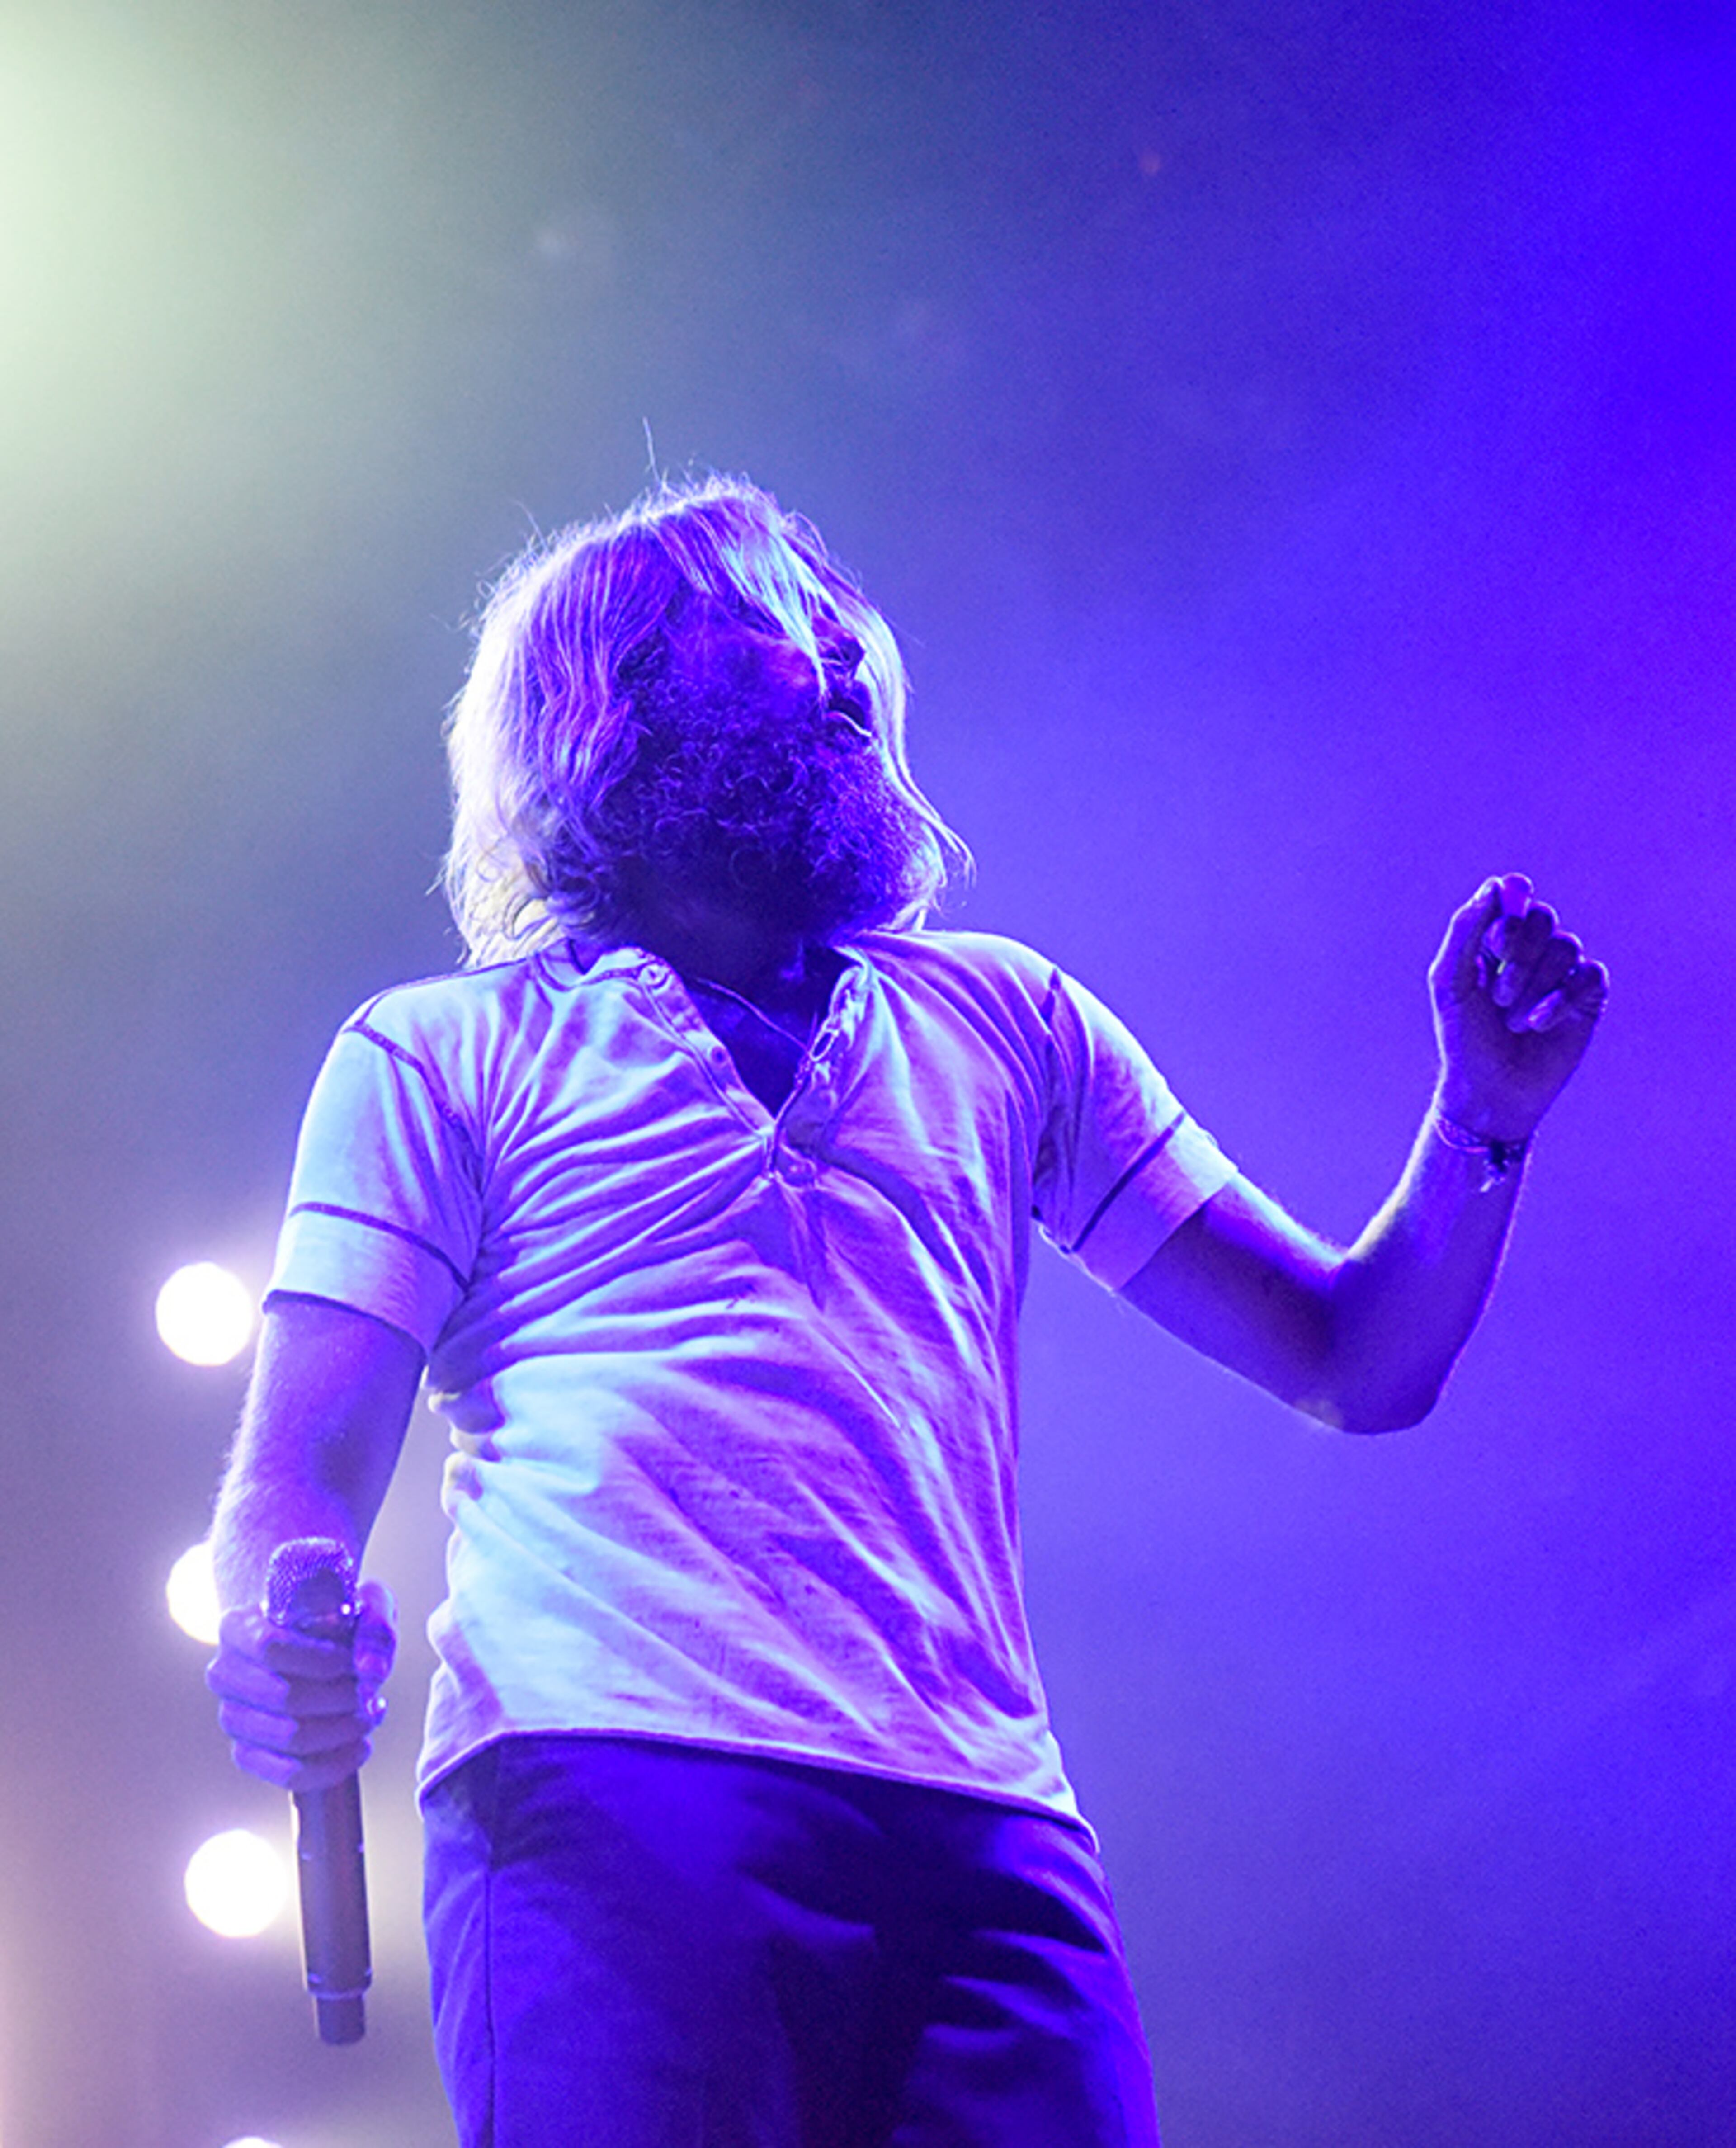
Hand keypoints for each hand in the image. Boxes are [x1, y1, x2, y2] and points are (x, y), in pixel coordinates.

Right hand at [206, 1579, 396, 1794]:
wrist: (323, 1644)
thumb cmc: (340, 1620)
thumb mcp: (366, 1604)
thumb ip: (375, 1628)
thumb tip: (371, 1671)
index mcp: (239, 1626)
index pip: (270, 1647)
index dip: (319, 1660)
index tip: (352, 1663)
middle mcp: (225, 1672)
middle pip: (283, 1697)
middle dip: (339, 1699)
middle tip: (370, 1695)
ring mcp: (232, 1716)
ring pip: (287, 1738)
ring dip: (341, 1732)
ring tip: (369, 1716)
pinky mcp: (246, 1753)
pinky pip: (286, 1774)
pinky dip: (330, 1766)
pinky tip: (359, 1747)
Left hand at [1429, 873, 1607, 1141]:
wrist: (1488, 1090)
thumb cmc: (1463, 1038)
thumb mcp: (1450, 982)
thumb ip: (1465, 931)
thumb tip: (1494, 886)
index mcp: (1495, 940)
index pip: (1514, 897)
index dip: (1512, 904)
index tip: (1498, 935)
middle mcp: (1531, 951)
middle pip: (1542, 918)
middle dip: (1519, 954)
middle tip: (1497, 994)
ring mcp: (1562, 973)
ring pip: (1566, 947)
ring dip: (1534, 986)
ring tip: (1512, 1021)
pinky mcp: (1587, 998)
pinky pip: (1589, 976)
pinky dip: (1561, 1001)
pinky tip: (1539, 1024)